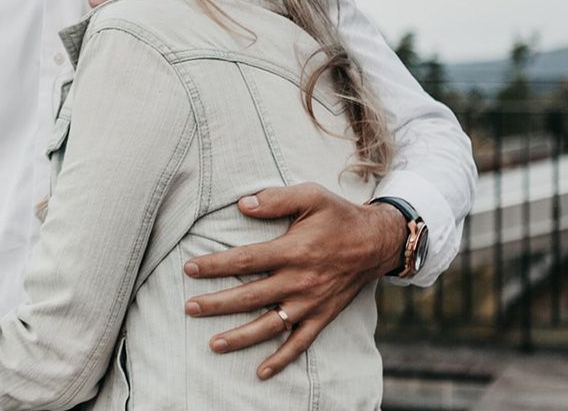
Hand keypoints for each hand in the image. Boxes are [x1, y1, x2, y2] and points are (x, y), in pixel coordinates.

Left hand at [182, 184, 403, 378]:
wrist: (377, 242)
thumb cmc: (339, 216)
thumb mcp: (311, 196)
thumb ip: (276, 199)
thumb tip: (242, 204)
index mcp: (294, 250)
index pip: (246, 260)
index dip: (215, 265)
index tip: (189, 268)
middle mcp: (300, 280)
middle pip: (251, 296)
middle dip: (217, 304)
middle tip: (190, 308)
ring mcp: (311, 303)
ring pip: (270, 325)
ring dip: (241, 337)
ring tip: (214, 344)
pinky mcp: (322, 316)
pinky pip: (300, 343)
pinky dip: (282, 359)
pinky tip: (261, 371)